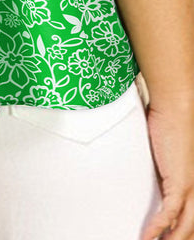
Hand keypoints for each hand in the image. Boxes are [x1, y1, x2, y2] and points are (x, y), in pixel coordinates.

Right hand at [141, 99, 193, 239]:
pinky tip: (147, 237)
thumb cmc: (170, 119)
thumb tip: (143, 162)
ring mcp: (191, 188)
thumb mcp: (163, 148)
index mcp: (192, 183)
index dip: (182, 233)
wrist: (177, 106)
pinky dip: (157, 229)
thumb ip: (157, 162)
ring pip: (186, 228)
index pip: (191, 218)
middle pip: (192, 228)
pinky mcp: (181, 184)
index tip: (165, 239)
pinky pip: (170, 216)